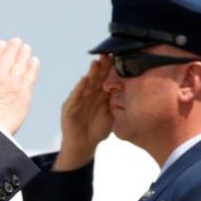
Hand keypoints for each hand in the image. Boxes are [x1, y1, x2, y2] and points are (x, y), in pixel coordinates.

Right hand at [0, 38, 39, 133]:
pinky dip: (33, 66)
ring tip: (27, 49)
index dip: (1, 47)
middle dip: (15, 46)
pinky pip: (31, 75)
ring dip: (25, 53)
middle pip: (10, 55)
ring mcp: (14, 83)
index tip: (4, 44)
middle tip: (19, 42)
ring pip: (22, 62)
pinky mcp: (24, 93)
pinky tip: (35, 61)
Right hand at [54, 56, 112, 170]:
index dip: (113, 68)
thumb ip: (117, 103)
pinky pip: (75, 97)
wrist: (83, 146)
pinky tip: (84, 80)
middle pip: (97, 77)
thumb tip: (131, 91)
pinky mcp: (69, 108)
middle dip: (102, 66)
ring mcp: (78, 100)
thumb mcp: (112, 115)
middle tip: (108, 54)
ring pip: (86, 84)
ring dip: (91, 74)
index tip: (120, 56)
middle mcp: (89, 94)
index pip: (107, 78)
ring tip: (97, 63)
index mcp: (100, 94)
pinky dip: (79, 89)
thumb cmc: (97, 130)